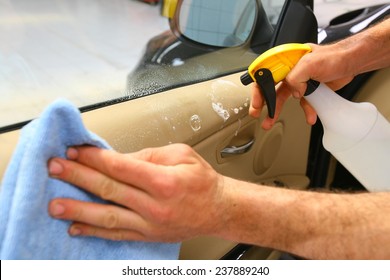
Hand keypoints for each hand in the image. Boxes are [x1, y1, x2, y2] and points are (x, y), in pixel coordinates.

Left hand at [48, 144, 225, 241]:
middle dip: (78, 177)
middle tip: (54, 168)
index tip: (75, 151)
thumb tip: (117, 159)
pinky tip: (76, 228)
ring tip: (54, 204)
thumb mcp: (181, 155)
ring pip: (108, 216)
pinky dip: (95, 231)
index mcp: (164, 180)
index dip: (94, 158)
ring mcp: (150, 224)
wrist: (219, 209)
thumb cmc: (202, 181)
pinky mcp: (148, 235)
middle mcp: (155, 205)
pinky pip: (117, 234)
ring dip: (78, 210)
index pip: (120, 167)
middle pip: (109, 189)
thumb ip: (148, 156)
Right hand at [249, 43, 354, 129]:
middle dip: (263, 102)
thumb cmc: (334, 56)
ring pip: (283, 98)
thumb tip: (293, 91)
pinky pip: (302, 103)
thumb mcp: (310, 62)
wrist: (352, 63)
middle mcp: (290, 70)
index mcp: (286, 60)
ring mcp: (299, 80)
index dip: (258, 88)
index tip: (257, 102)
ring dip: (277, 111)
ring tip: (270, 121)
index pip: (265, 73)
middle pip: (270, 87)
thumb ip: (295, 77)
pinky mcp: (309, 89)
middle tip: (257, 113)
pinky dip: (306, 111)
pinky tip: (309, 117)